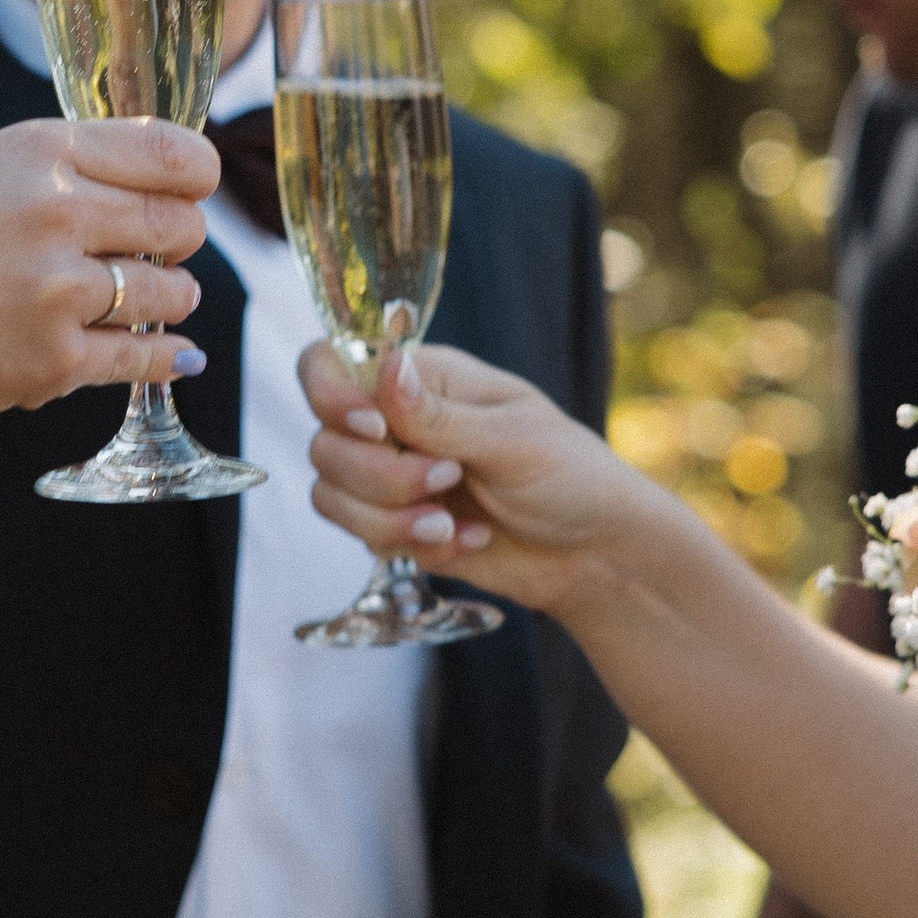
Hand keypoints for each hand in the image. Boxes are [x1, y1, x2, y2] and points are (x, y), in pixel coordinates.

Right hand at [0, 117, 216, 444]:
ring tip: (137, 303)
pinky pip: (146, 358)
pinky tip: (173, 354)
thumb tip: (165, 185)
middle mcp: (55, 213)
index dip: (197, 178)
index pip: (171, 155)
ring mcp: (57, 292)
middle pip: (179, 225)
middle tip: (159, 253)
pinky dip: (165, 357)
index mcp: (39, 153)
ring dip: (168, 302)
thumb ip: (67, 170)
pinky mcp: (53, 361)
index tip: (196, 191)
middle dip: (178, 242)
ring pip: (172, 294)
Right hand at [298, 339, 637, 611]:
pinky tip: (465, 539)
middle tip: (447, 481)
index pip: (331, 364)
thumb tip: (387, 367)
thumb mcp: (512, 439)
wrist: (592, 553)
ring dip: (389, 518)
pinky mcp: (392, 525)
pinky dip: (408, 544)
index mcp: (423, 379)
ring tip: (450, 524)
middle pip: (325, 441)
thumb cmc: (569, 476)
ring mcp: (389, 476)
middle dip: (382, 476)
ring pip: (330, 493)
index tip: (375, 430)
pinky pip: (360, 535)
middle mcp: (394, 422)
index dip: (331, 396)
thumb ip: (439, 415)